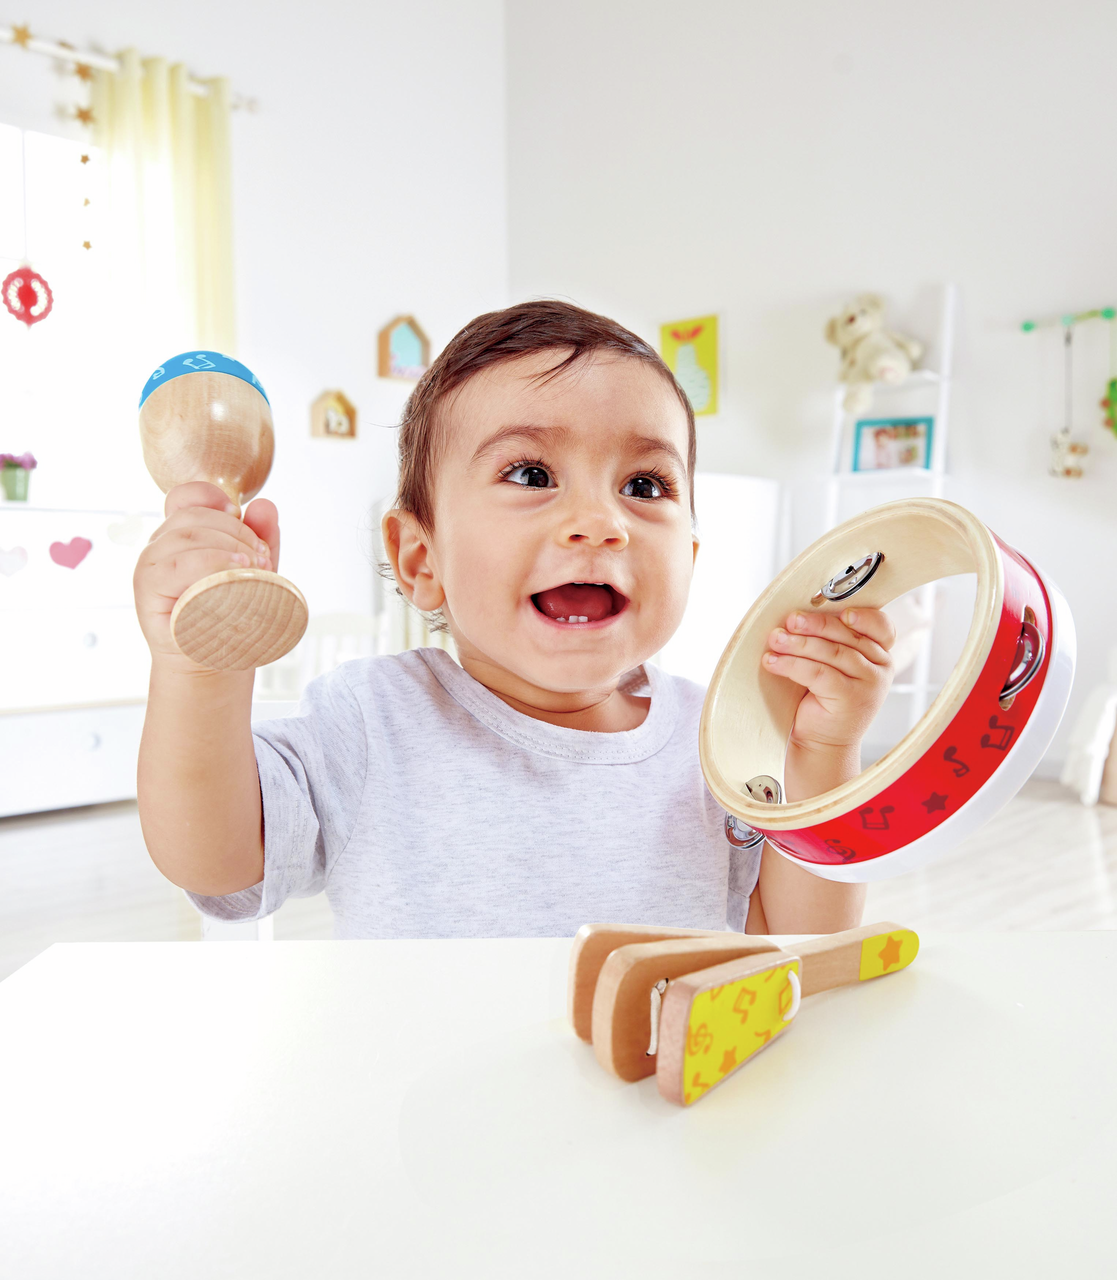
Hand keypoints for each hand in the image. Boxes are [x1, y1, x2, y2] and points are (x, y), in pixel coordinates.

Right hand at [134, 482, 280, 663]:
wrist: (215, 660)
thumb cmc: (230, 614)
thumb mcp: (253, 571)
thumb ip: (261, 539)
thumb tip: (265, 505)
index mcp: (181, 535)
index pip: (184, 497)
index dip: (210, 496)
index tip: (239, 513)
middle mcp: (160, 545)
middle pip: (193, 516)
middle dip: (235, 530)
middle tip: (263, 557)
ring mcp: (150, 565)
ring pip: (186, 536)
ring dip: (227, 545)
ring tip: (255, 566)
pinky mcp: (148, 589)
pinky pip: (176, 565)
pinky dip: (209, 562)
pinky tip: (236, 570)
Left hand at [763, 607, 894, 754]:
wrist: (823, 742)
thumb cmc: (823, 699)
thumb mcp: (833, 666)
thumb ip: (830, 641)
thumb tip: (798, 616)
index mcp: (880, 653)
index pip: (881, 627)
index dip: (864, 616)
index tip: (843, 612)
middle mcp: (880, 668)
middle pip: (847, 636)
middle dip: (814, 625)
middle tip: (790, 621)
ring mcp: (870, 684)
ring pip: (831, 652)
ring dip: (798, 644)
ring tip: (775, 640)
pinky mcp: (852, 698)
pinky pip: (818, 673)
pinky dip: (792, 665)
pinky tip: (773, 662)